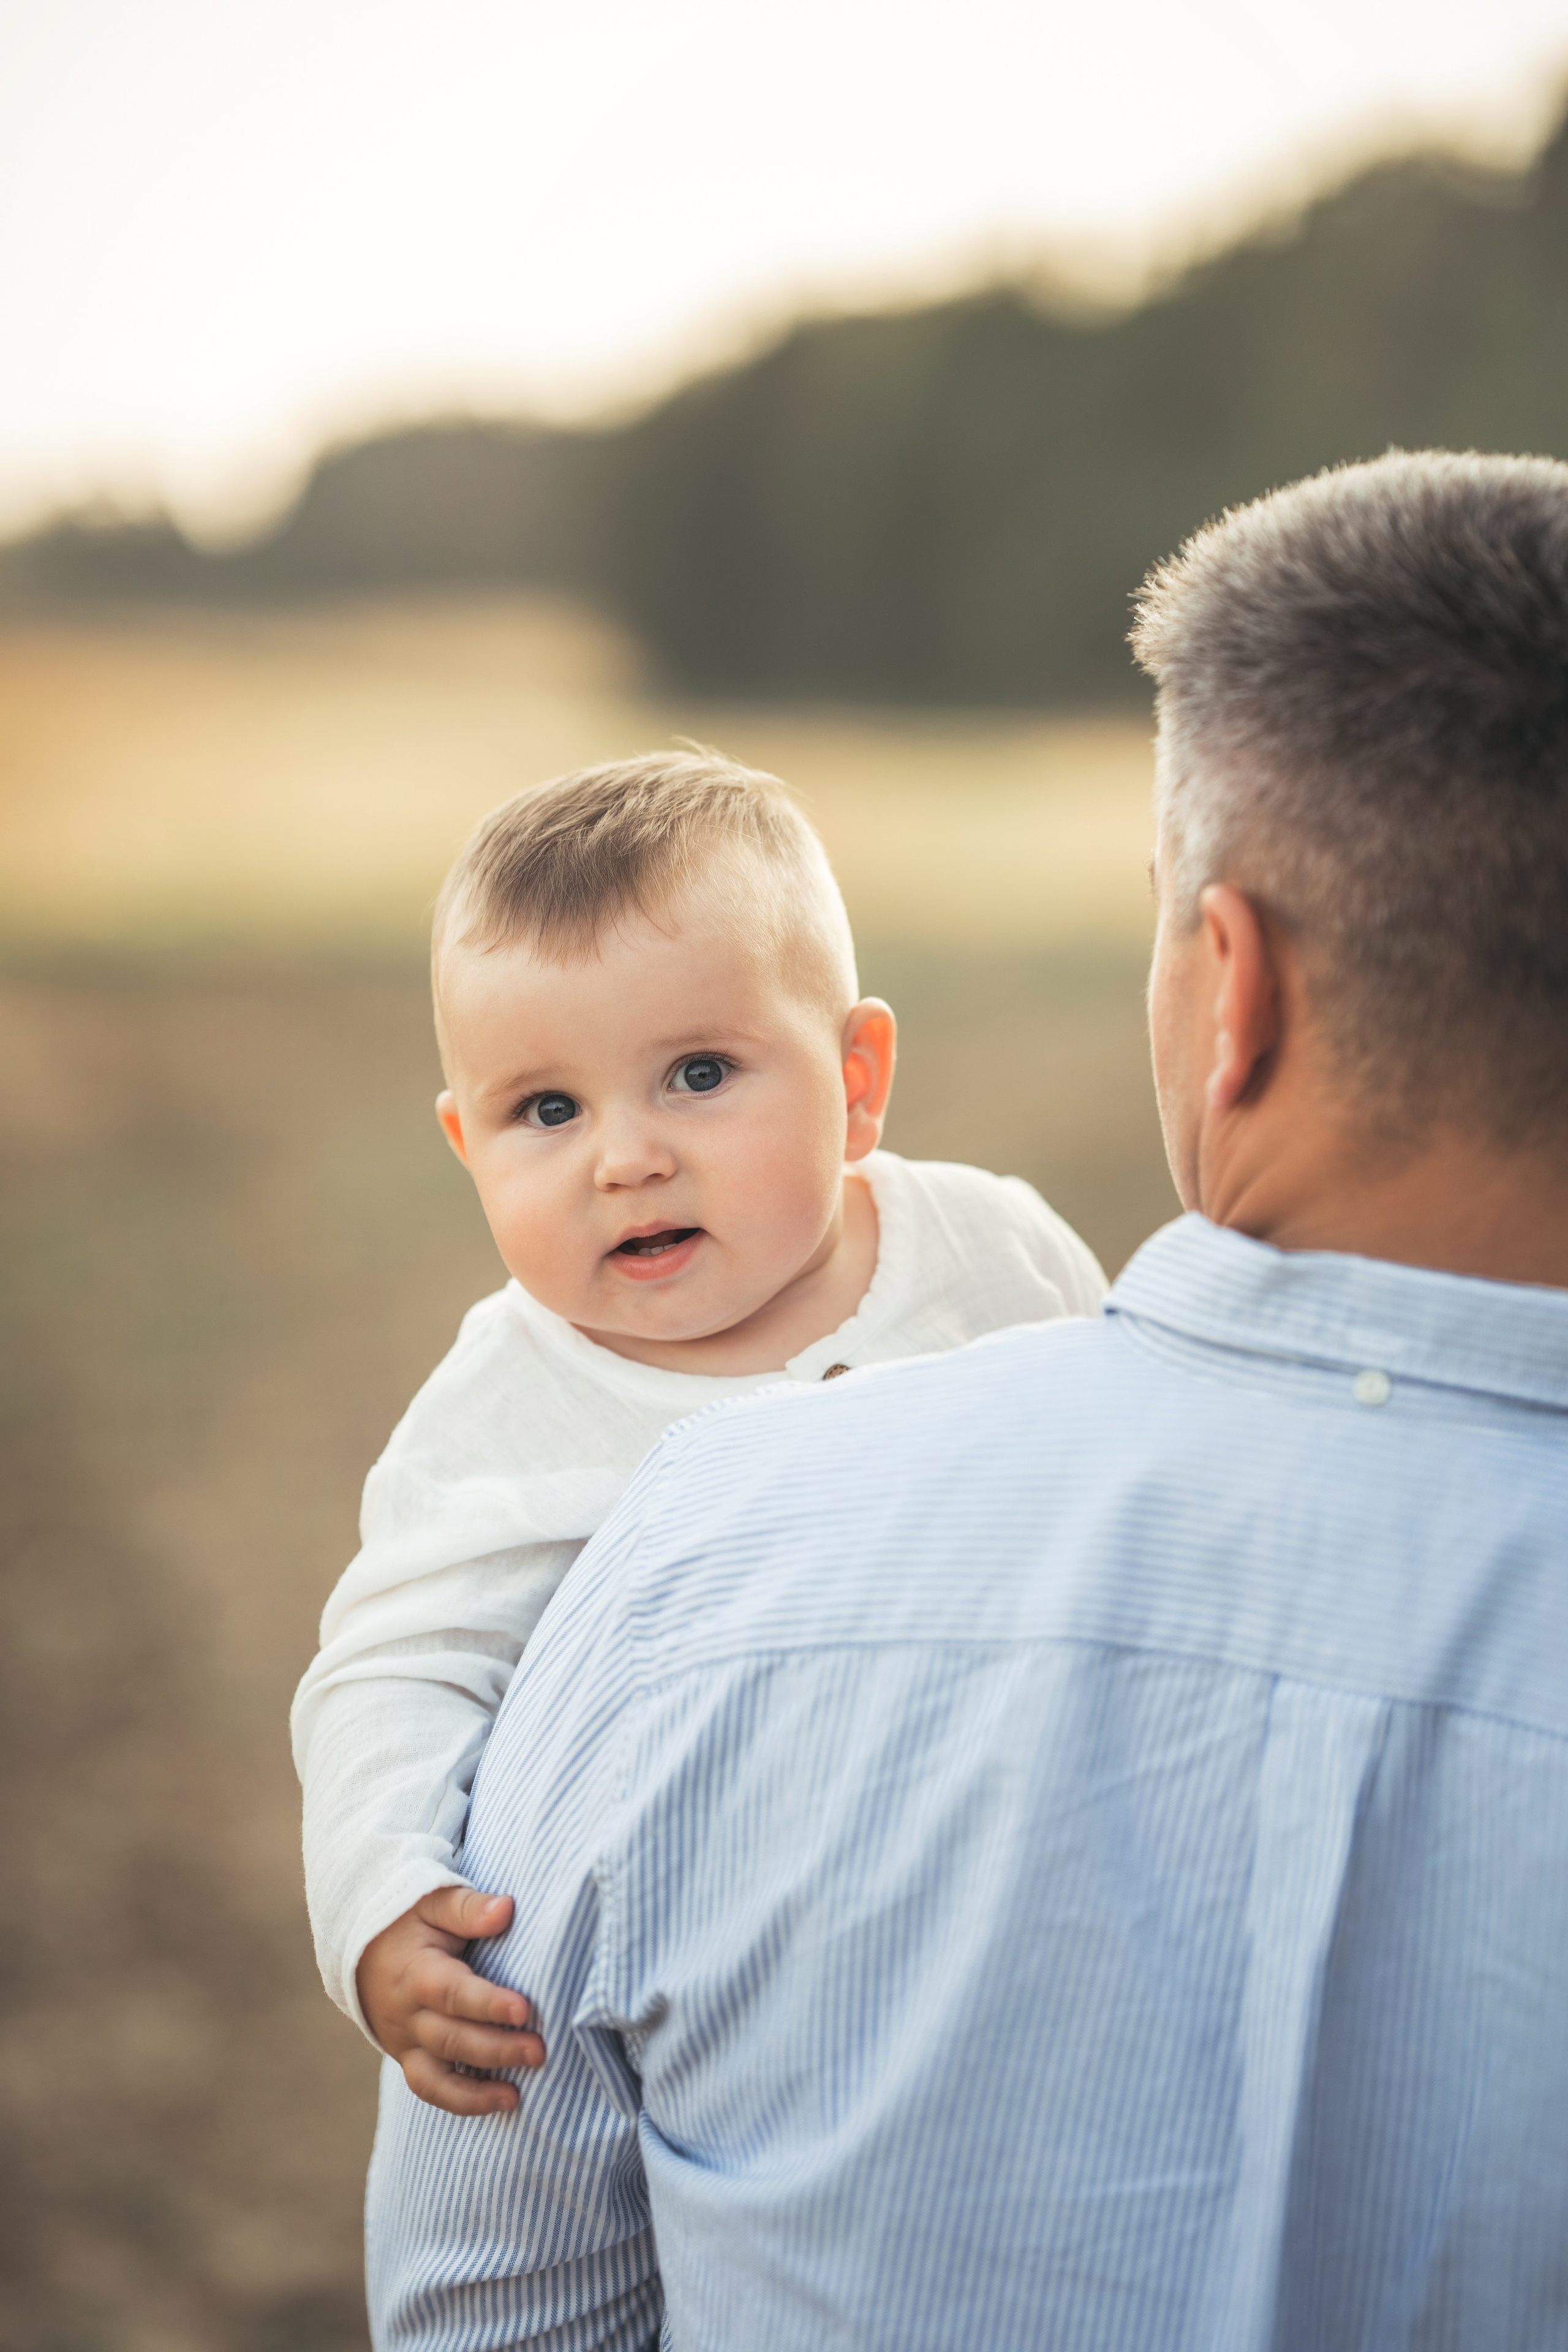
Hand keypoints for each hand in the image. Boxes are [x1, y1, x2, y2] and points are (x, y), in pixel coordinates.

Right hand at [356, 1886, 544, 2114]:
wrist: (360, 1947)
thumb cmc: (407, 1920)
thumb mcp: (433, 1901)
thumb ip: (468, 1908)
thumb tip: (506, 1909)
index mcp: (417, 1972)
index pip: (453, 1993)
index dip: (488, 2004)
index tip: (524, 2010)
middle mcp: (407, 2014)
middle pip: (451, 2039)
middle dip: (496, 2049)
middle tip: (539, 2051)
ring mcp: (404, 2041)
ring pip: (436, 2076)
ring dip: (477, 2091)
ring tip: (516, 2097)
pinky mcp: (407, 2057)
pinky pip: (430, 2088)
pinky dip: (461, 2101)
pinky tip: (498, 2101)